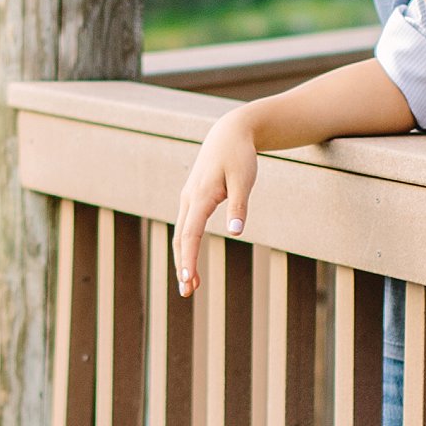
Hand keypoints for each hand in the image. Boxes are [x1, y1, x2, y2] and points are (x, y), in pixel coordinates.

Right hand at [173, 115, 260, 288]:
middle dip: (182, 266)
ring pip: (181, 234)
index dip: (188, 258)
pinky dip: (187, 246)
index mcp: (200, 196)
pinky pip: (186, 227)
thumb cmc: (240, 156)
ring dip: (183, 259)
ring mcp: (188, 198)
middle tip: (187, 293)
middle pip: (180, 238)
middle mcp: (189, 198)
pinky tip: (192, 261)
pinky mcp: (193, 198)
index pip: (190, 234)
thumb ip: (239, 207)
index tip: (188, 280)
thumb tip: (235, 233)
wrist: (230, 132)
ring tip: (191, 285)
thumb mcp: (244, 180)